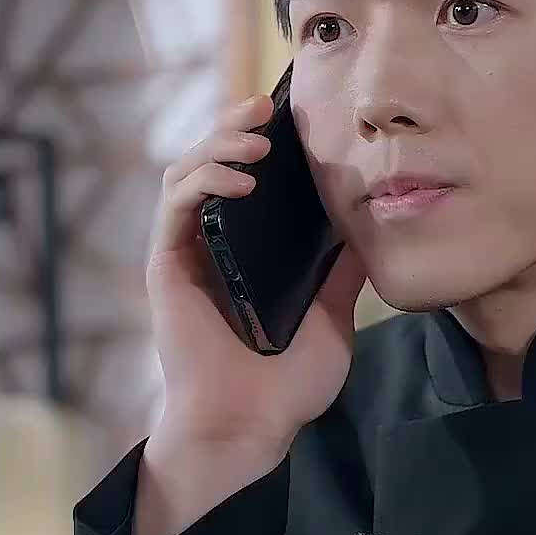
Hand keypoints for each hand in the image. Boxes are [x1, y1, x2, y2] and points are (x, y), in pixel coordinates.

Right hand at [147, 94, 366, 451]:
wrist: (252, 426)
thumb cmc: (287, 386)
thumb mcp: (334, 319)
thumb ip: (343, 273)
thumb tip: (368, 227)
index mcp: (248, 254)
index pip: (247, 180)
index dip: (262, 143)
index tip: (291, 118)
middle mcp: (213, 246)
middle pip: (211, 163)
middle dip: (235, 127)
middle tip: (267, 108)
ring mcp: (187, 254)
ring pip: (186, 173)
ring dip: (218, 146)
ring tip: (256, 142)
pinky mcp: (167, 266)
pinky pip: (175, 206)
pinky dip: (203, 182)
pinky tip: (239, 182)